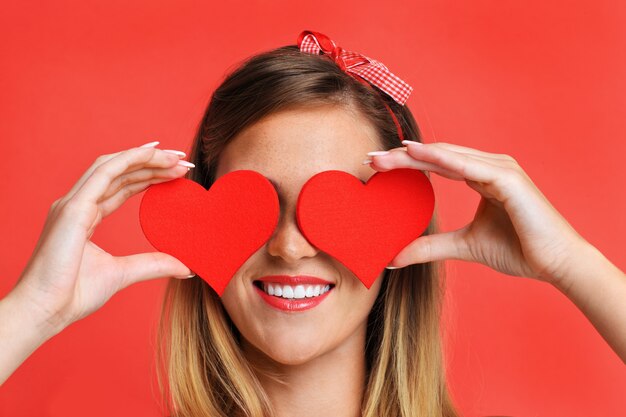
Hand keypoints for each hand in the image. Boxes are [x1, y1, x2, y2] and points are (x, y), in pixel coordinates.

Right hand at [11, 142, 195, 333]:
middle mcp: (78, 204)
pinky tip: (155, 153)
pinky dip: (130, 159)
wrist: (45, 310)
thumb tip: (186, 266)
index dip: (148, 175)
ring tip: (176, 157)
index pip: (121, 186)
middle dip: (151, 162)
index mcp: (85, 216)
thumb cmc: (73, 294)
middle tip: (182, 160)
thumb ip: (154, 264)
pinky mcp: (73, 208)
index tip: (177, 172)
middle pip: (119, 171)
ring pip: (113, 165)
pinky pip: (105, 173)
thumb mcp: (123, 273)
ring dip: (146, 157)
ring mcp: (73, 203)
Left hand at [368, 140, 588, 286]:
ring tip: (385, 156)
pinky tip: (417, 154)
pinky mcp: (509, 178)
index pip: (436, 164)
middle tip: (370, 159)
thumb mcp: (463, 246)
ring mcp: (500, 169)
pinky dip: (442, 159)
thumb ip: (429, 246)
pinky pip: (469, 166)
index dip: (406, 164)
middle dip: (402, 156)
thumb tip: (393, 256)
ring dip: (415, 155)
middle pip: (437, 156)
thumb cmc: (519, 251)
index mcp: (481, 177)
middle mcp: (490, 166)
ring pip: (448, 156)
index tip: (376, 167)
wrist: (556, 264)